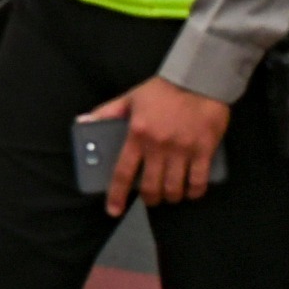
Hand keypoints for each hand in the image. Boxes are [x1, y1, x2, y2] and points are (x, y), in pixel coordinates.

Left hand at [81, 77, 230, 216]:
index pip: (123, 172)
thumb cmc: (162, 90)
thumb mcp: (130, 98)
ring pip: (174, 189)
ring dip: (170, 197)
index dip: (117, 195)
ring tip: (170, 194)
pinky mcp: (204, 150)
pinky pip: (198, 182)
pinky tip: (190, 191)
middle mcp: (159, 145)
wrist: (198, 78)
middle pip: (151, 187)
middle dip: (149, 199)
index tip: (113, 210)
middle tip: (150, 198)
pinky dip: (193, 192)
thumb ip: (107, 112)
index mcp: (137, 133)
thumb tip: (84, 122)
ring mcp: (183, 150)